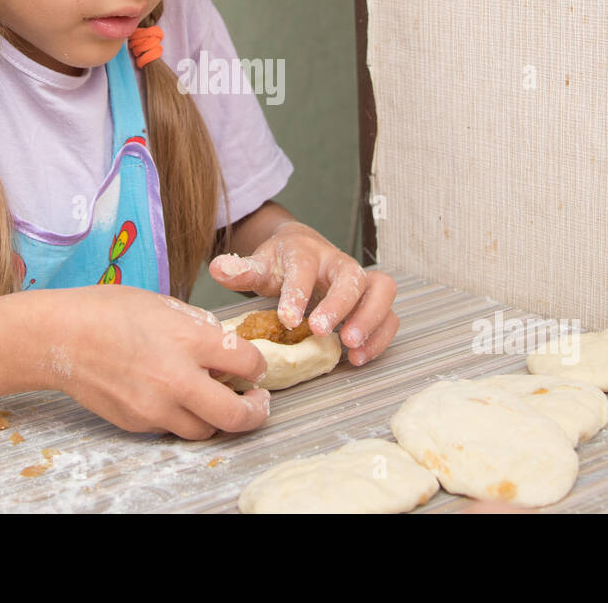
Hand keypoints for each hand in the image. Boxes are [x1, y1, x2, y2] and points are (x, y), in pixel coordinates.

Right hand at [47, 286, 269, 439]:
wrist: (58, 337)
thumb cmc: (107, 311)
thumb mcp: (162, 303)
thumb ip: (198, 325)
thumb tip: (224, 343)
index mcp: (189, 339)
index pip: (247, 363)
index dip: (258, 365)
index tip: (255, 367)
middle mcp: (176, 378)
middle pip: (236, 414)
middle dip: (256, 411)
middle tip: (258, 402)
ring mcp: (155, 407)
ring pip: (205, 430)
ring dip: (218, 419)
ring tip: (216, 402)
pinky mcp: (137, 423)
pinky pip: (171, 428)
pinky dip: (181, 417)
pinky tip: (175, 398)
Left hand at [208, 221, 398, 366]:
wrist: (303, 251)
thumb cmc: (281, 263)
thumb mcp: (259, 264)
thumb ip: (240, 270)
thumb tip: (218, 269)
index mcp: (307, 253)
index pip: (305, 268)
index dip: (298, 292)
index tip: (288, 318)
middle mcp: (339, 263)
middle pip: (353, 276)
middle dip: (341, 305)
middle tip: (321, 331)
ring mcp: (360, 281)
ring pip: (382, 292)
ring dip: (370, 320)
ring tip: (350, 348)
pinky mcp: (372, 300)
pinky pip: (389, 315)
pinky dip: (379, 337)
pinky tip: (358, 358)